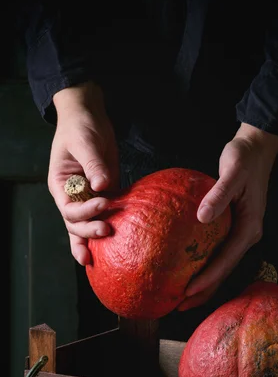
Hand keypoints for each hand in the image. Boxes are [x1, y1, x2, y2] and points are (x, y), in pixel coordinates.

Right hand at [49, 82, 118, 264]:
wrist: (91, 117)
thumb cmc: (81, 126)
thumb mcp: (85, 142)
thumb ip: (92, 163)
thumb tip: (102, 185)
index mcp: (61, 185)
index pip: (68, 208)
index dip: (84, 211)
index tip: (103, 203)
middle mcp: (72, 196)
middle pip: (76, 224)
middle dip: (88, 232)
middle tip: (106, 231)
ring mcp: (88, 197)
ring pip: (87, 226)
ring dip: (93, 241)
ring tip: (100, 259)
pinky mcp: (106, 194)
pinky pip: (106, 216)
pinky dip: (110, 230)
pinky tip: (117, 245)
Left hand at [178, 123, 277, 310]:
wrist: (256, 150)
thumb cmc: (244, 159)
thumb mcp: (232, 172)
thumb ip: (219, 195)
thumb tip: (202, 217)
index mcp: (249, 227)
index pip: (226, 260)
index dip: (207, 279)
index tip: (188, 292)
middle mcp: (247, 235)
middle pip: (224, 271)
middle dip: (204, 291)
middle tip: (179, 305)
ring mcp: (241, 234)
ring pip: (221, 266)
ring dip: (204, 283)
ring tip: (181, 298)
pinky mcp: (233, 229)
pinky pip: (218, 253)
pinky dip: (204, 266)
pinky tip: (187, 270)